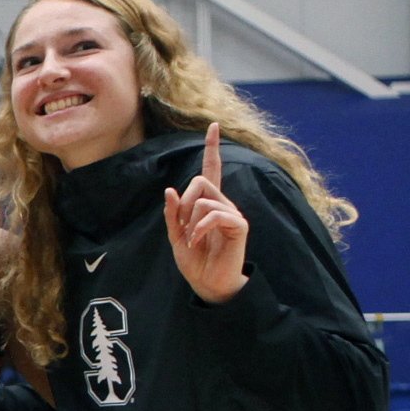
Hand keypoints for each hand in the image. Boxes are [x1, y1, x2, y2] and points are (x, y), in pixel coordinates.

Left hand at [163, 121, 248, 302]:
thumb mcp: (176, 236)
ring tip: (192, 238)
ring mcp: (232, 213)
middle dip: (183, 203)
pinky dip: (199, 228)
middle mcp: (223, 203)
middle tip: (182, 227)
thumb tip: (171, 190)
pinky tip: (197, 241)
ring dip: (190, 220)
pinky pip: (215, 214)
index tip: (213, 126)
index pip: (211, 170)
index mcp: (208, 203)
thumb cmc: (195, 260)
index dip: (211, 149)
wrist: (208, 283)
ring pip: (205, 199)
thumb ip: (172, 214)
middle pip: (200, 181)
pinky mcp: (238, 225)